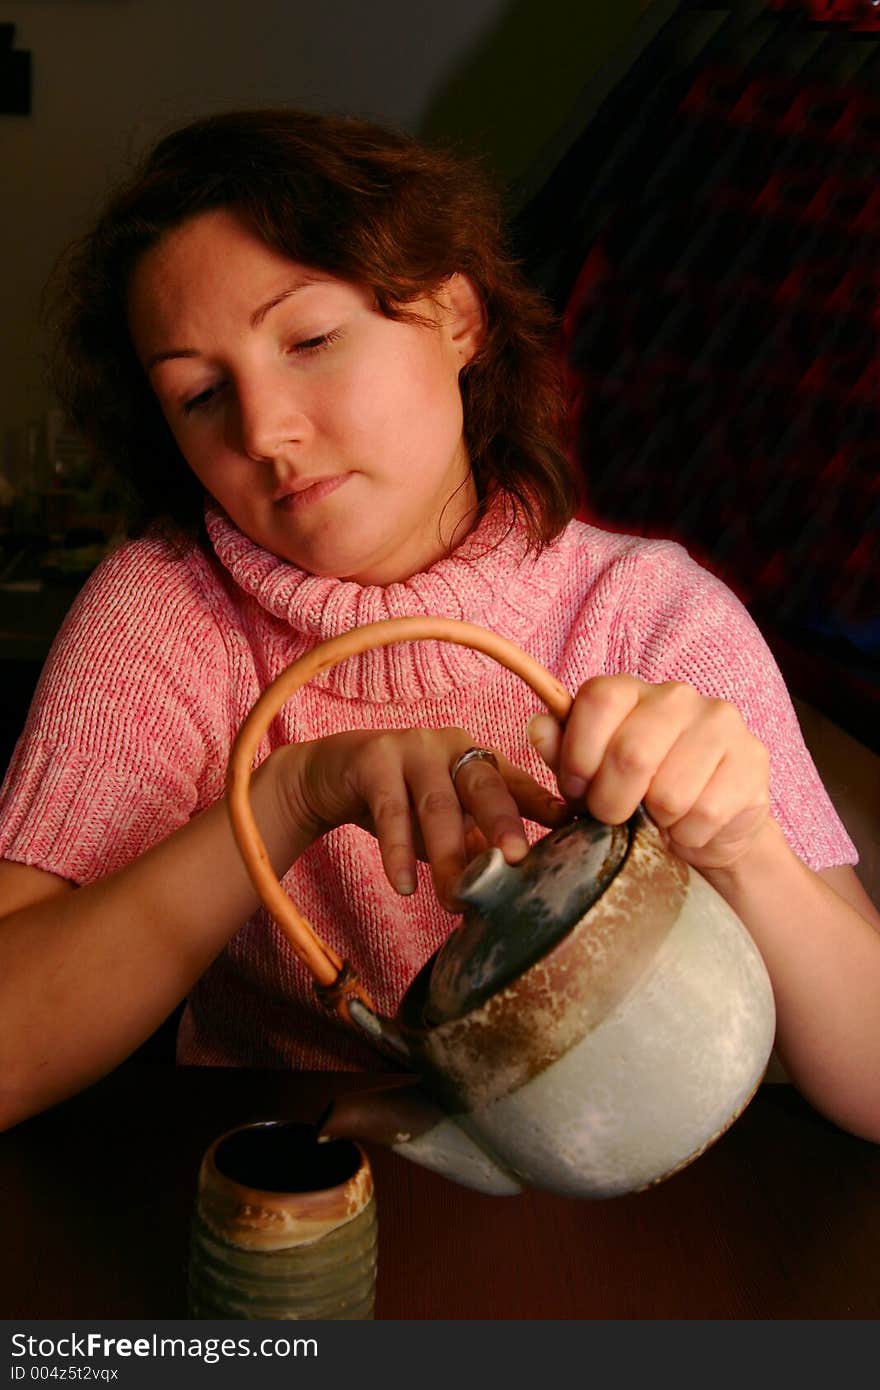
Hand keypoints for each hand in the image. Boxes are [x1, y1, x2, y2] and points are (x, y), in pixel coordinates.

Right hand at [287, 728, 566, 908]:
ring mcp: (413, 748)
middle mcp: (452, 746)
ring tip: (452, 900)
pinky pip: (390, 810)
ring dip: (447, 855)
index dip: (543, 801)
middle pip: (484, 785)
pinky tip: (403, 885)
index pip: (516, 781)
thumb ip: (476, 843)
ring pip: (437, 805)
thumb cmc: (400, 804)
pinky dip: (397, 851)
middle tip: (516, 860)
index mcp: (478, 760)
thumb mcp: (445, 823)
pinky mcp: (373, 759)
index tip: (572, 824)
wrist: (329, 778)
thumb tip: (514, 887)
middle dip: (503, 823)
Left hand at [528, 675, 770, 871]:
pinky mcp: (752, 759)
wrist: (709, 826)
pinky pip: (706, 813)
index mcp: (630, 689)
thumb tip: (537, 727)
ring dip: (656, 824)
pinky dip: (688, 836)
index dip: (578, 756)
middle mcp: (677, 695)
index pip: (597, 701)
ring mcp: (720, 722)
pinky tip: (689, 827)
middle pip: (631, 754)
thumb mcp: (591, 775)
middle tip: (614, 817)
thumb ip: (563, 752)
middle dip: (611, 803)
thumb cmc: (638, 795)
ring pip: (670, 792)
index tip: (577, 789)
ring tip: (657, 819)